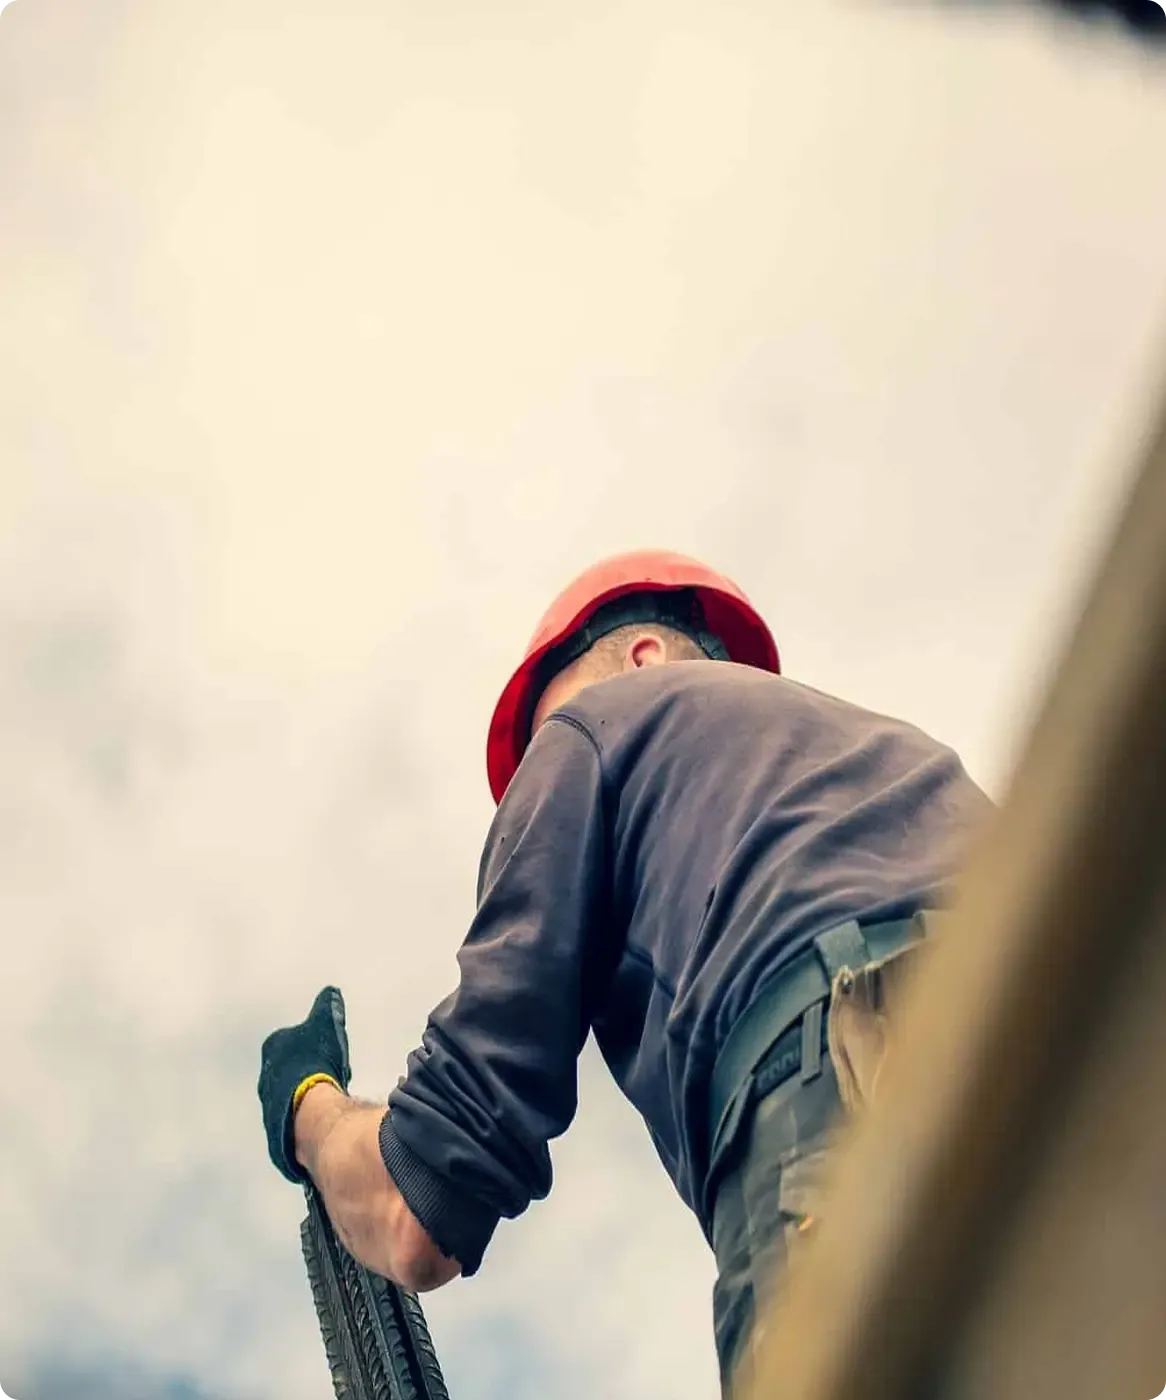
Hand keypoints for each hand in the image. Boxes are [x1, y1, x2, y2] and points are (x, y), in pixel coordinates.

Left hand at [258, 986, 352, 1181]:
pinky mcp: (278, 1131)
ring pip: (290, 1097)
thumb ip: (327, 1005)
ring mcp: (269, 1106)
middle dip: (307, 1072)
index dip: (312, 1044)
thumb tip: (330, 992)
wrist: (309, 1110)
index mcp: (272, 1049)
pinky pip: (294, 1120)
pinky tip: (325, 1117)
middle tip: (330, 1074)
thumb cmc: (316, 1062)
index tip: (328, 1050)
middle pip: (289, 1071)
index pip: (290, 1041)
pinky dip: (307, 1117)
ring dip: (307, 1096)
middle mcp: (265, 1078)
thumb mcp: (325, 1022)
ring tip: (330, 1098)